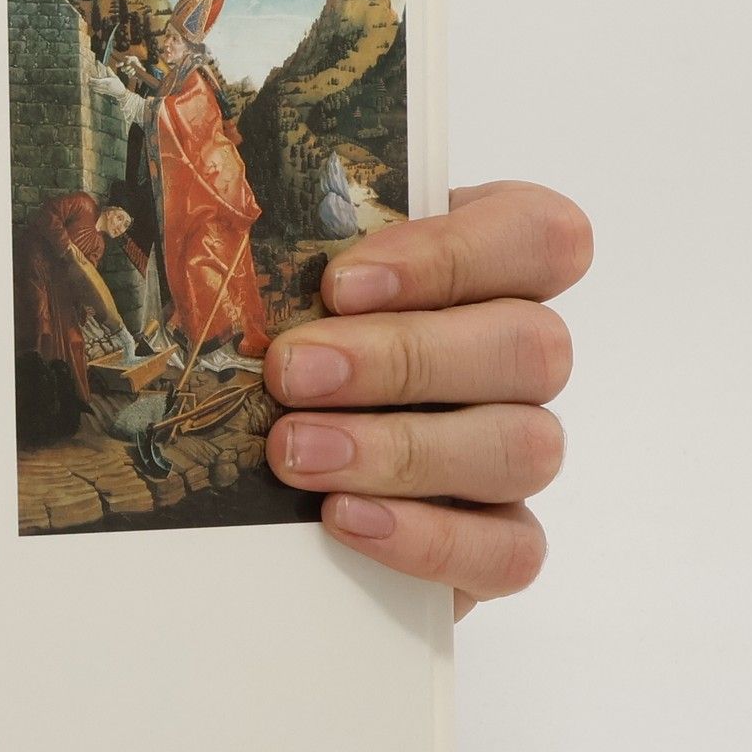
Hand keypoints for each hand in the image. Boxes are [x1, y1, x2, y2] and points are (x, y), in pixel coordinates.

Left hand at [262, 181, 590, 618]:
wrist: (265, 478)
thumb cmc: (292, 348)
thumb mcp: (293, 281)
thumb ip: (292, 245)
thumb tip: (212, 200)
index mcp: (496, 270)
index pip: (539, 237)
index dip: (452, 255)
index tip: (340, 284)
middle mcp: (523, 360)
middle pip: (530, 347)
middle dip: (400, 358)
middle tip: (291, 373)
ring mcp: (519, 451)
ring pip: (525, 447)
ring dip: (402, 449)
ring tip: (296, 453)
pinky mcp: (499, 542)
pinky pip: (509, 551)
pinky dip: (428, 538)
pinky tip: (343, 519)